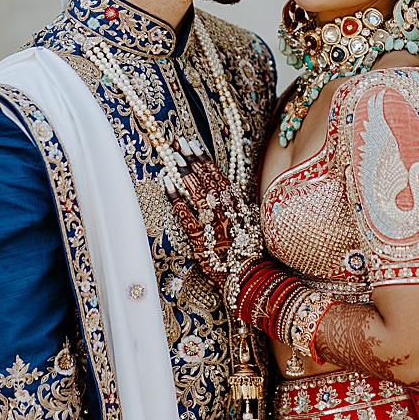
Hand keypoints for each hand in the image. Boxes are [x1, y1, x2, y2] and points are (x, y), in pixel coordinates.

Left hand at [165, 137, 255, 287]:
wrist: (250, 276)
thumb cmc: (251, 254)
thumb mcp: (250, 225)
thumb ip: (239, 208)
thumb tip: (229, 193)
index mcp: (239, 205)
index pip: (219, 176)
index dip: (205, 160)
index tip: (195, 146)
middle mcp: (226, 209)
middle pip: (206, 179)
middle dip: (192, 159)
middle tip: (179, 143)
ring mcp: (213, 222)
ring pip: (197, 191)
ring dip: (184, 172)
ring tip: (172, 157)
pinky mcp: (201, 237)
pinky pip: (186, 213)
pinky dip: (176, 197)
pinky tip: (167, 184)